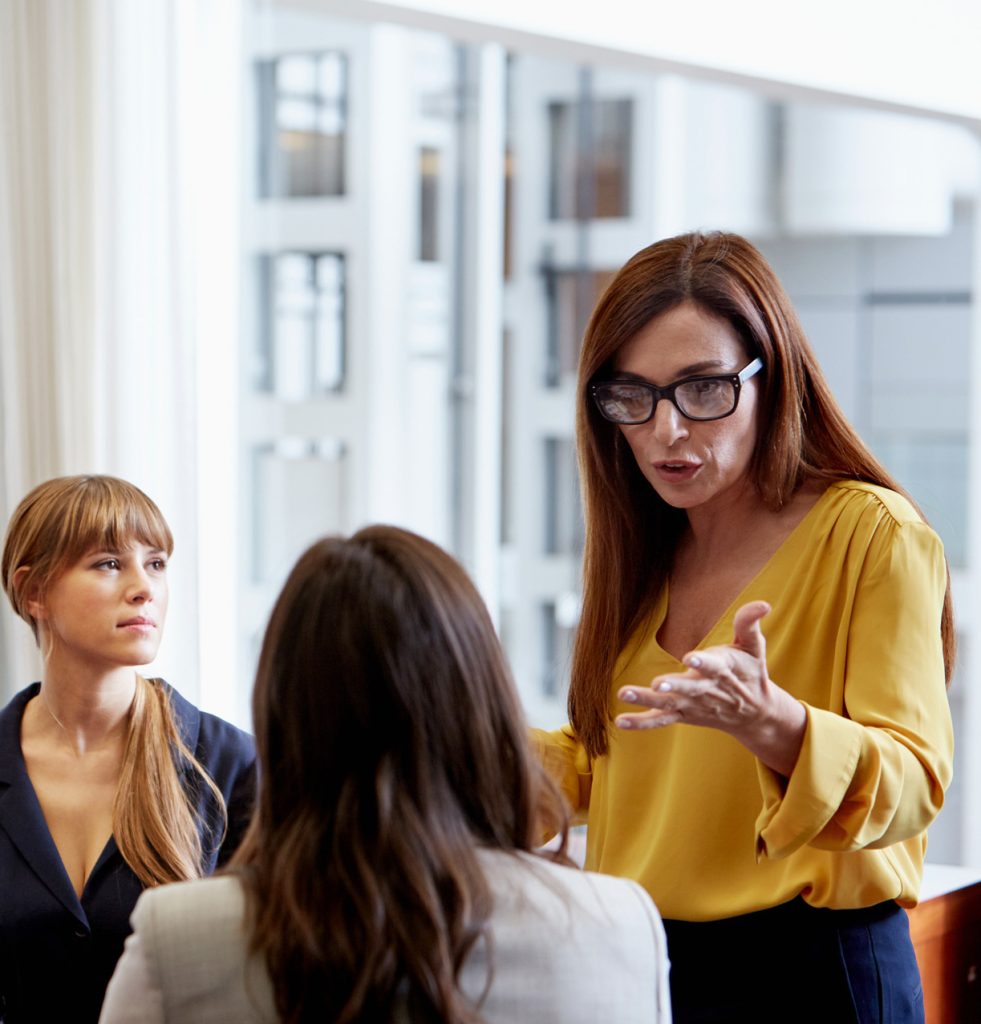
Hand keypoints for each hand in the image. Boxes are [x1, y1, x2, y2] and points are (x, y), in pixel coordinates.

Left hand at [615, 600, 805, 775]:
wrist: (755, 714)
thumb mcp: (754, 647)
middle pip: (689, 689)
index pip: (714, 666)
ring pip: (668, 704)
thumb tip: (763, 604)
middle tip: (657, 683)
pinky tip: (621, 721)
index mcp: (724, 671)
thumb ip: (749, 624)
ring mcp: (693, 705)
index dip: (703, 663)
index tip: (691, 658)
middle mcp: (706, 690)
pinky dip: (641, 722)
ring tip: (624, 693)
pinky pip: (660, 720)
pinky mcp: (683, 715)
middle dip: (674, 686)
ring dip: (646, 700)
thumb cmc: (751, 672)